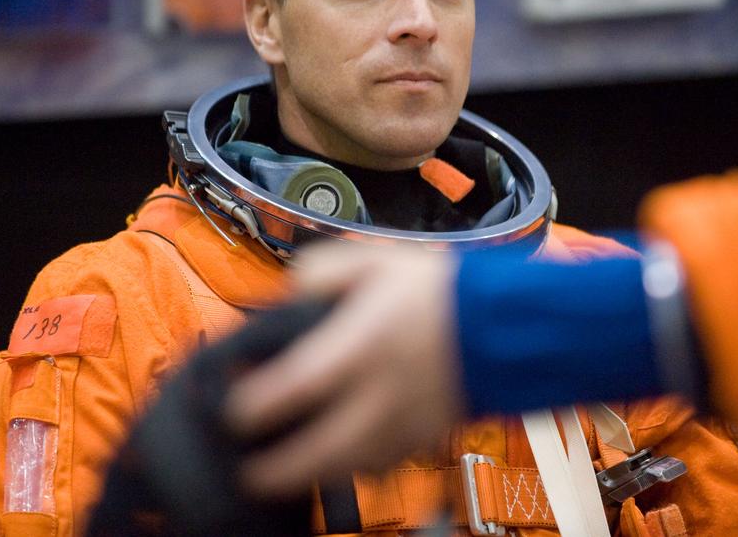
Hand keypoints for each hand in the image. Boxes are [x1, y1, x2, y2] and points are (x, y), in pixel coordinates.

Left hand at [225, 241, 464, 495]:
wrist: (504, 322)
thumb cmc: (438, 290)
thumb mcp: (375, 259)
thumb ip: (322, 271)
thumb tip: (286, 292)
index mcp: (363, 344)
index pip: (298, 385)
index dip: (257, 404)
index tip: (233, 410)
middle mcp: (381, 392)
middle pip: (319, 451)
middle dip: (275, 471)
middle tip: (245, 472)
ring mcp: (403, 423)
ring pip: (347, 470)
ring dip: (308, 477)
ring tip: (277, 475)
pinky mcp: (422, 439)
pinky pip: (379, 467)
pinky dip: (353, 470)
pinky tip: (334, 459)